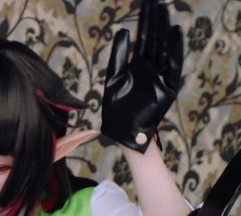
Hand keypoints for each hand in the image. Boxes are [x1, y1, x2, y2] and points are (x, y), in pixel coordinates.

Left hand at [101, 1, 182, 152]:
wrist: (122, 129)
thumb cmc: (115, 107)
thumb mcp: (114, 77)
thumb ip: (119, 55)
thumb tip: (124, 30)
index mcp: (137, 65)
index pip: (143, 39)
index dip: (145, 23)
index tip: (146, 5)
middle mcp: (150, 68)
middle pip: (155, 40)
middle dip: (155, 22)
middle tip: (156, 3)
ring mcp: (160, 76)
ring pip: (164, 49)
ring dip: (165, 31)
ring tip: (164, 13)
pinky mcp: (167, 87)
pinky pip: (172, 65)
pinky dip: (174, 50)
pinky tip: (174, 33)